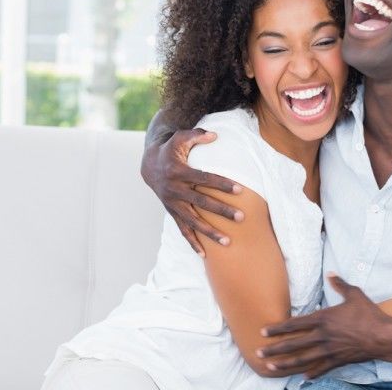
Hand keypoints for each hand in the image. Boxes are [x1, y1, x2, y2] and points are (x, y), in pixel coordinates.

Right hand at [140, 127, 243, 253]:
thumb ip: (197, 136)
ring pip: (193, 222)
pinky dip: (192, 243)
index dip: (222, 184)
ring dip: (210, 233)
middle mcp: (175, 190)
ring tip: (228, 242)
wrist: (150, 166)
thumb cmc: (171, 150)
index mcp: (179, 171)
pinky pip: (182, 231)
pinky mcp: (172, 213)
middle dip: (222, 211)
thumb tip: (216, 135)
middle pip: (202, 203)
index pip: (205, 179)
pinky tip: (204, 255)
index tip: (241, 190)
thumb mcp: (180, 138)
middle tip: (241, 217)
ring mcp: (173, 204)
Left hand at [257, 274, 391, 378]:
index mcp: (323, 319)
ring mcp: (329, 350)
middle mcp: (322, 336)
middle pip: (293, 344)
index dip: (278, 328)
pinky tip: (303, 378)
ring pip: (302, 359)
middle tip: (259, 353)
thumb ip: (340, 285)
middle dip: (274, 349)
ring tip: (271, 368)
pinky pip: (321, 368)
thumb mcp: (354, 294)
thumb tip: (331, 273)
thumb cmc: (369, 314)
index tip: (263, 332)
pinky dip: (311, 373)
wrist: (383, 336)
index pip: (294, 324)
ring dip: (285, 364)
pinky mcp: (338, 360)